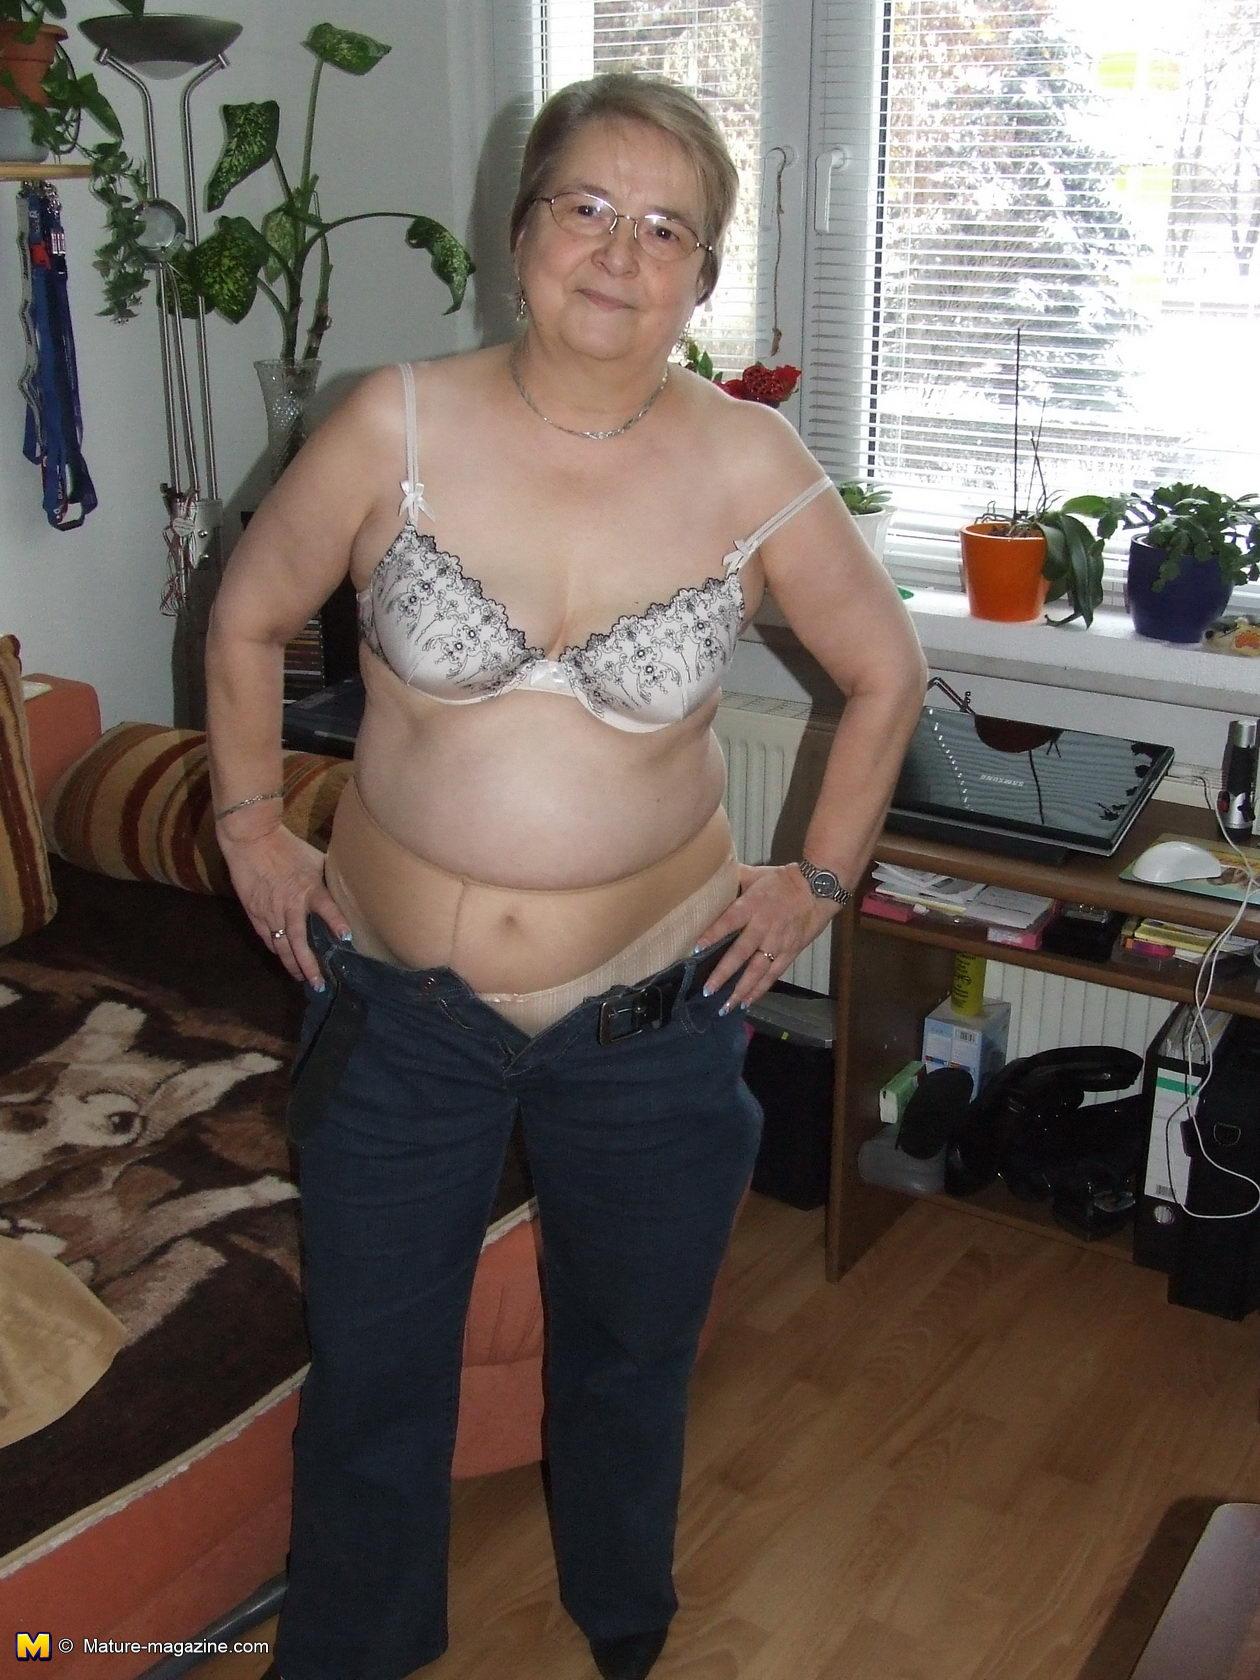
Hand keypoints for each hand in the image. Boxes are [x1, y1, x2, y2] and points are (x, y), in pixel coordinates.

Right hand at [216, 825, 350, 987]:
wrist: (251, 840)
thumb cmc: (287, 847)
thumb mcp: (314, 859)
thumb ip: (326, 879)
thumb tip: (344, 889)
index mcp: (308, 888)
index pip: (326, 908)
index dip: (336, 922)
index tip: (346, 938)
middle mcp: (289, 905)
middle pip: (299, 942)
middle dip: (309, 965)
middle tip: (318, 983)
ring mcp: (270, 912)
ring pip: (281, 946)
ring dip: (292, 964)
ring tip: (301, 978)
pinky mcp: (255, 912)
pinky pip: (267, 937)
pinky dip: (276, 950)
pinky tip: (283, 958)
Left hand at [690, 862, 842, 1014]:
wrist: (817, 889)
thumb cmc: (782, 880)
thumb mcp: (756, 874)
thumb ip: (734, 877)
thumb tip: (710, 876)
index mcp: (752, 905)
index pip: (729, 921)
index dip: (713, 934)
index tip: (696, 948)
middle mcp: (763, 927)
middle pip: (741, 953)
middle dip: (723, 973)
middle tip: (707, 990)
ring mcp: (778, 943)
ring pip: (757, 971)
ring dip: (740, 990)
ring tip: (724, 1007)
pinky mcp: (790, 953)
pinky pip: (773, 975)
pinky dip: (760, 990)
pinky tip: (746, 1002)